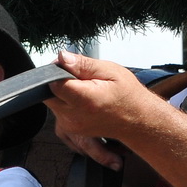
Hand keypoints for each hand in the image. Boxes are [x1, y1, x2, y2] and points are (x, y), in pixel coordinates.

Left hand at [45, 51, 167, 169]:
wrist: (138, 121)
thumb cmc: (128, 95)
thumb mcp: (110, 71)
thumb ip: (83, 64)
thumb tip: (62, 57)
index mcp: (85, 101)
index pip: (53, 83)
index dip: (57, 71)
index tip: (69, 67)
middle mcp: (75, 116)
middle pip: (48, 94)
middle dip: (57, 82)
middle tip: (78, 78)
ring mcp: (71, 125)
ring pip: (51, 102)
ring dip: (62, 93)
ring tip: (84, 90)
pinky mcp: (70, 129)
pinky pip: (57, 111)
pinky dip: (65, 102)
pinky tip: (81, 99)